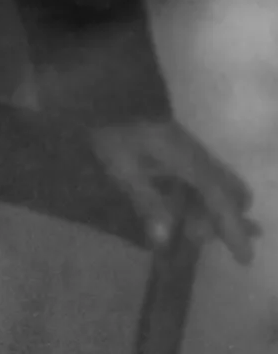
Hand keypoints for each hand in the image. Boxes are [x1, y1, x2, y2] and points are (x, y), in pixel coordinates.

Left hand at [88, 118, 257, 262]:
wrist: (109, 95)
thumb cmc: (114, 132)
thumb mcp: (123, 168)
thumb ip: (147, 202)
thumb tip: (165, 239)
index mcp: (190, 162)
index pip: (222, 200)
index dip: (233, 230)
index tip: (244, 258)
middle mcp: (200, 158)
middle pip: (231, 194)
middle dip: (223, 220)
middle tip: (195, 238)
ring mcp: (193, 153)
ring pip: (219, 188)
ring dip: (209, 212)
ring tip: (189, 233)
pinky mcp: (183, 152)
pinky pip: (203, 180)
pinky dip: (199, 200)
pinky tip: (182, 212)